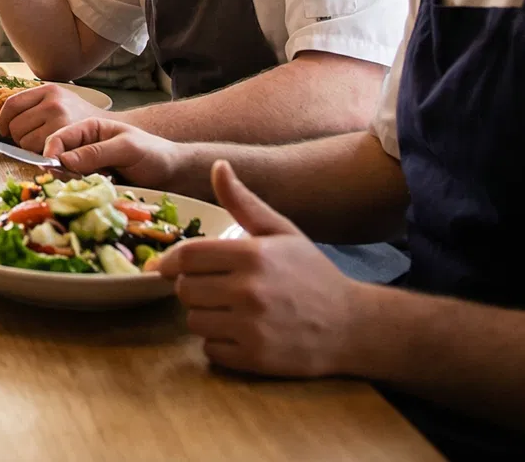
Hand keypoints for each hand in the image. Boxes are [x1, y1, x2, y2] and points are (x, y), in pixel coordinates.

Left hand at [0, 82, 105, 150]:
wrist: (110, 131)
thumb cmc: (78, 118)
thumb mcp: (59, 100)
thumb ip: (36, 104)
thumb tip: (4, 120)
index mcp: (49, 89)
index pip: (12, 103)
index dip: (3, 120)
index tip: (4, 130)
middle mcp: (53, 102)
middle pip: (15, 125)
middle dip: (17, 136)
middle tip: (29, 139)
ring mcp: (58, 120)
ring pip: (23, 140)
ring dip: (27, 147)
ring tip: (41, 145)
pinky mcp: (63, 137)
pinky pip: (35, 150)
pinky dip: (36, 154)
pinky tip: (47, 151)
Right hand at [44, 113, 187, 188]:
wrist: (173, 174)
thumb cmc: (153, 154)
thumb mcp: (126, 148)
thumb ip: (96, 152)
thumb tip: (64, 160)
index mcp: (89, 129)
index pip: (58, 138)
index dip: (51, 154)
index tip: (53, 171)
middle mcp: (84, 147)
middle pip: (58, 159)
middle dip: (62, 173)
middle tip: (77, 184)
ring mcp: (88, 168)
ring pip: (67, 178)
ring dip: (74, 186)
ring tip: (94, 189)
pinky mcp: (94, 185)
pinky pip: (80, 191)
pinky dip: (84, 196)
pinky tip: (97, 197)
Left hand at [155, 161, 367, 377]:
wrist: (352, 326)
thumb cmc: (312, 273)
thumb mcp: (281, 231)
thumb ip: (243, 202)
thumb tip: (218, 165)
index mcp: (253, 255)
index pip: (187, 256)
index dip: (173, 261)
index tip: (172, 267)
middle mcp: (249, 291)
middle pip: (184, 289)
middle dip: (192, 288)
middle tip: (213, 288)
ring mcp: (252, 327)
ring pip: (194, 321)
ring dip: (204, 316)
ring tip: (229, 310)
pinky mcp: (255, 359)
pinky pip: (210, 350)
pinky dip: (218, 343)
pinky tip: (240, 333)